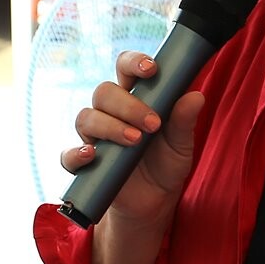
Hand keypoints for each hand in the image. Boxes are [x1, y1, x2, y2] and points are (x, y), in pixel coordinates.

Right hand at [59, 49, 205, 226]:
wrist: (155, 201)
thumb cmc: (167, 163)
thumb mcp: (181, 144)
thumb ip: (184, 121)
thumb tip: (195, 96)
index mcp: (135, 98)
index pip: (126, 68)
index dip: (134, 62)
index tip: (151, 69)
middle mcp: (110, 112)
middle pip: (104, 92)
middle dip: (127, 105)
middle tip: (153, 124)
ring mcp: (95, 136)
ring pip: (86, 117)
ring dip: (110, 127)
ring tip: (135, 141)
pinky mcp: (85, 163)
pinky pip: (69, 155)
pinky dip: (76, 154)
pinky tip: (92, 155)